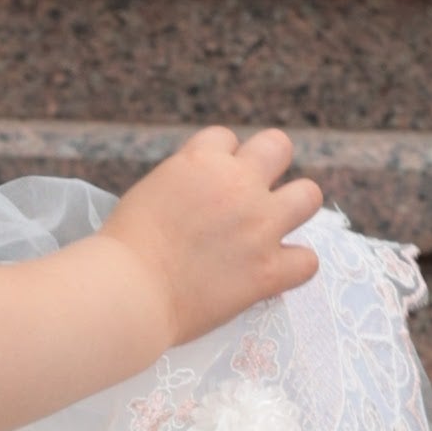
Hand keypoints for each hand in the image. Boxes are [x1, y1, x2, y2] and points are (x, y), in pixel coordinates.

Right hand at [100, 126, 323, 347]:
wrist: (127, 292)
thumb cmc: (122, 249)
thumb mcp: (148, 192)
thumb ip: (183, 186)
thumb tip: (199, 199)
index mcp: (201, 159)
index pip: (226, 138)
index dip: (220, 161)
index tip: (209, 186)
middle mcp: (238, 184)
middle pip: (278, 146)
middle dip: (269, 166)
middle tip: (252, 196)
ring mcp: (260, 226)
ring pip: (309, 195)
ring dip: (294, 208)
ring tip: (274, 229)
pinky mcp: (269, 270)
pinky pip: (308, 260)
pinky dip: (294, 267)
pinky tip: (275, 274)